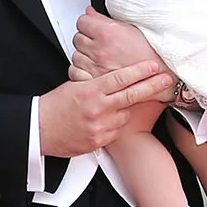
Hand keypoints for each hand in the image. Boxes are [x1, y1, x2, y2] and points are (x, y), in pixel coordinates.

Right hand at [38, 59, 179, 156]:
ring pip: (125, 115)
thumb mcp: (74, 86)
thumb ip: (95, 82)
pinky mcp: (99, 141)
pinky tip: (102, 122)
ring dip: (123, 110)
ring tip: (109, 109)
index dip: (140, 71)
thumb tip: (115, 76)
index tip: (153, 66)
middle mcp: (97, 108)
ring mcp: (99, 126)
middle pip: (131, 95)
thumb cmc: (55, 107)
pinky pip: (116, 131)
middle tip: (166, 79)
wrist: (39, 130)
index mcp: (90, 91)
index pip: (120, 78)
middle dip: (152, 86)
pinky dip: (114, 126)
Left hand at [72, 9, 170, 85]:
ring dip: (84, 55)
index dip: (87, 23)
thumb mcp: (129, 28)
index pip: (83, 22)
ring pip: (76, 56)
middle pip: (78, 38)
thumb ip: (105, 20)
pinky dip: (81, 71)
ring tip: (99, 57)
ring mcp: (95, 67)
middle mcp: (99, 50)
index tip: (92, 26)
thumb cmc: (150, 52)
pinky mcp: (95, 82)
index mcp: (107, 33)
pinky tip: (91, 69)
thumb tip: (90, 13)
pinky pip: (76, 73)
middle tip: (98, 42)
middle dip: (86, 39)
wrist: (161, 75)